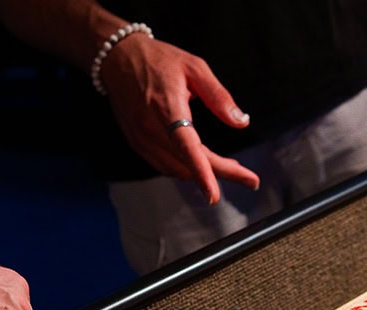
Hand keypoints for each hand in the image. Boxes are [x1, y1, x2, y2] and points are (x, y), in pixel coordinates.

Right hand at [100, 33, 259, 204]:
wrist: (118, 58)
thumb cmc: (158, 59)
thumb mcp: (195, 68)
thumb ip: (219, 97)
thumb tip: (241, 121)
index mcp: (167, 107)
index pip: (186, 147)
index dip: (202, 173)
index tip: (214, 194)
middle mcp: (150, 128)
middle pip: (187, 164)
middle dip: (220, 174)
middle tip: (249, 179)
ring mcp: (141, 138)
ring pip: (176, 169)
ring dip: (203, 174)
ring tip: (229, 168)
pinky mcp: (137, 143)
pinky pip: (163, 165)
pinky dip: (184, 169)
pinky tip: (200, 164)